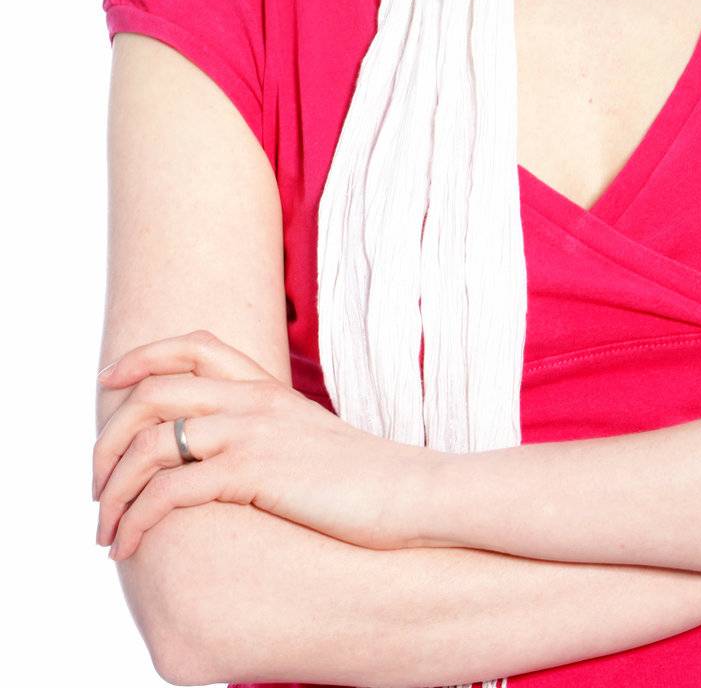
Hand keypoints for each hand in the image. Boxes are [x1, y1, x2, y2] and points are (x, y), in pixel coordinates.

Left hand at [93, 329, 430, 560]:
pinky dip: (138, 519)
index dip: (144, 357)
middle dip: (108, 439)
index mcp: (268, 388)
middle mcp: (254, 400)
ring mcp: (253, 433)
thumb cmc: (368, 481)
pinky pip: (172, 490)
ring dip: (114, 489)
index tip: (111, 381)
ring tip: (106, 530)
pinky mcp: (255, 473)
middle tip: (96, 484)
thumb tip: (231, 457)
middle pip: (154, 392)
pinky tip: (130, 545)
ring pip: (152, 442)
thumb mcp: (311, 441)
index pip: (194, 345)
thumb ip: (270, 433)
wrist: (414, 496)